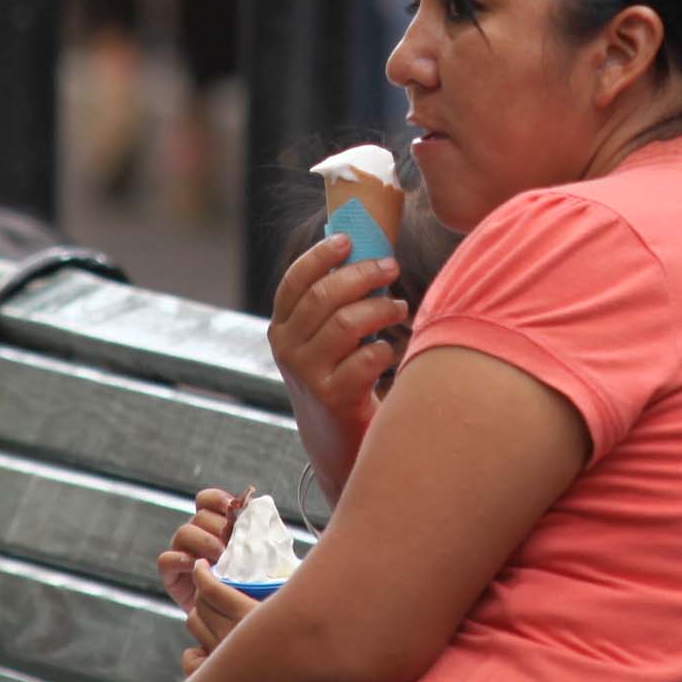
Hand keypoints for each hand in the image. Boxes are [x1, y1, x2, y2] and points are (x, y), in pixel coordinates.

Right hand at [155, 490, 259, 672]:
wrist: (234, 623)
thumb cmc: (253, 591)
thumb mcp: (262, 563)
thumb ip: (261, 542)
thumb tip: (272, 523)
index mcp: (217, 527)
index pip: (207, 500)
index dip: (217, 499)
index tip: (233, 506)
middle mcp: (198, 536)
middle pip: (200, 516)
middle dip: (217, 526)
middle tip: (232, 542)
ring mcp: (183, 554)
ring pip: (184, 533)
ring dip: (203, 541)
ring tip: (220, 556)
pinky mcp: (172, 575)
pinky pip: (166, 559)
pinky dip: (179, 559)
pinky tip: (196, 566)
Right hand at [268, 229, 405, 444]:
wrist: (336, 441)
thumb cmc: (339, 377)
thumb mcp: (322, 341)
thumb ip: (331, 305)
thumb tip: (365, 253)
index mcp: (281, 328)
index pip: (294, 281)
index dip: (320, 256)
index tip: (349, 240)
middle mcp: (287, 348)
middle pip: (324, 296)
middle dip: (362, 275)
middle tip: (391, 268)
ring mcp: (307, 374)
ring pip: (346, 323)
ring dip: (380, 308)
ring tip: (400, 308)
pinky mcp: (333, 397)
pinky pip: (365, 359)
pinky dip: (384, 348)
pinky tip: (390, 350)